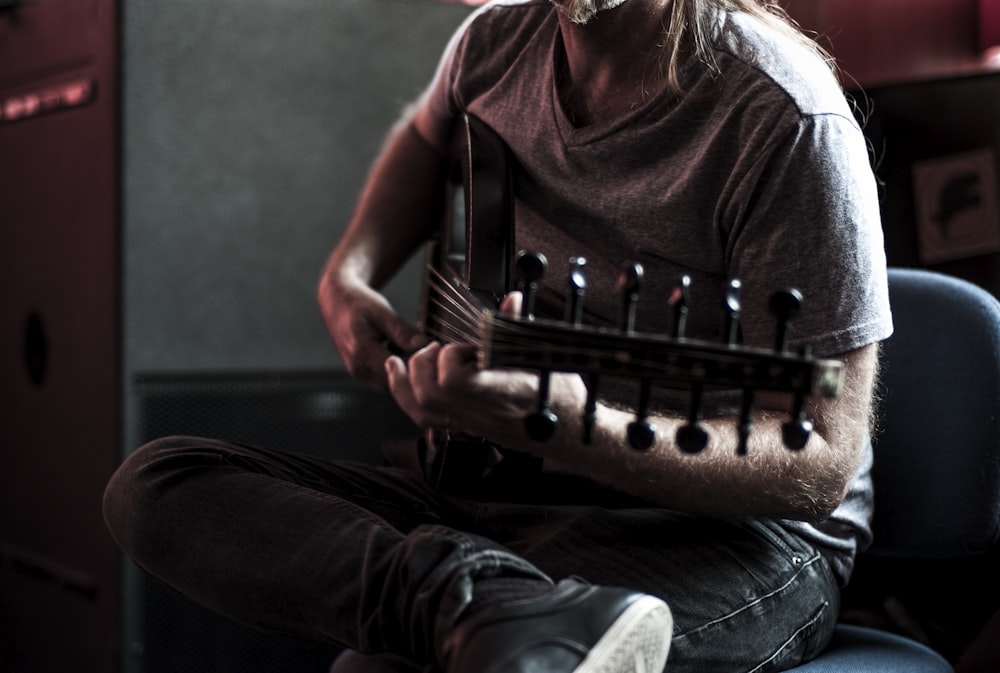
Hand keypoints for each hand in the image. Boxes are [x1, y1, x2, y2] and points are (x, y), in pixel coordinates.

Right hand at [319, 276, 428, 388]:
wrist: (335, 300)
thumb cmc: (357, 302)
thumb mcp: (382, 312)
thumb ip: (403, 332)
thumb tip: (424, 345)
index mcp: (361, 352)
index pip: (397, 371)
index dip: (417, 364)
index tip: (430, 350)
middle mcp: (357, 367)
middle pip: (394, 381)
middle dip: (412, 370)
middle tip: (426, 350)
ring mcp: (358, 372)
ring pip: (389, 382)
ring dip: (404, 370)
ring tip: (412, 347)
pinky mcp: (360, 371)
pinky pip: (383, 377)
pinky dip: (395, 368)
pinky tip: (401, 351)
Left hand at [384, 294, 587, 450]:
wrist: (569, 433)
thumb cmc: (561, 397)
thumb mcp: (545, 356)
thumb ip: (519, 328)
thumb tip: (511, 299)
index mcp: (500, 392)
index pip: (453, 380)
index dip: (450, 357)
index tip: (468, 346)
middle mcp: (480, 412)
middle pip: (429, 394)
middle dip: (425, 364)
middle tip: (440, 348)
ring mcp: (470, 422)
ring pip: (421, 409)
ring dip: (410, 378)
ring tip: (421, 356)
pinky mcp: (465, 425)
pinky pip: (425, 417)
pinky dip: (406, 394)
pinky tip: (402, 373)